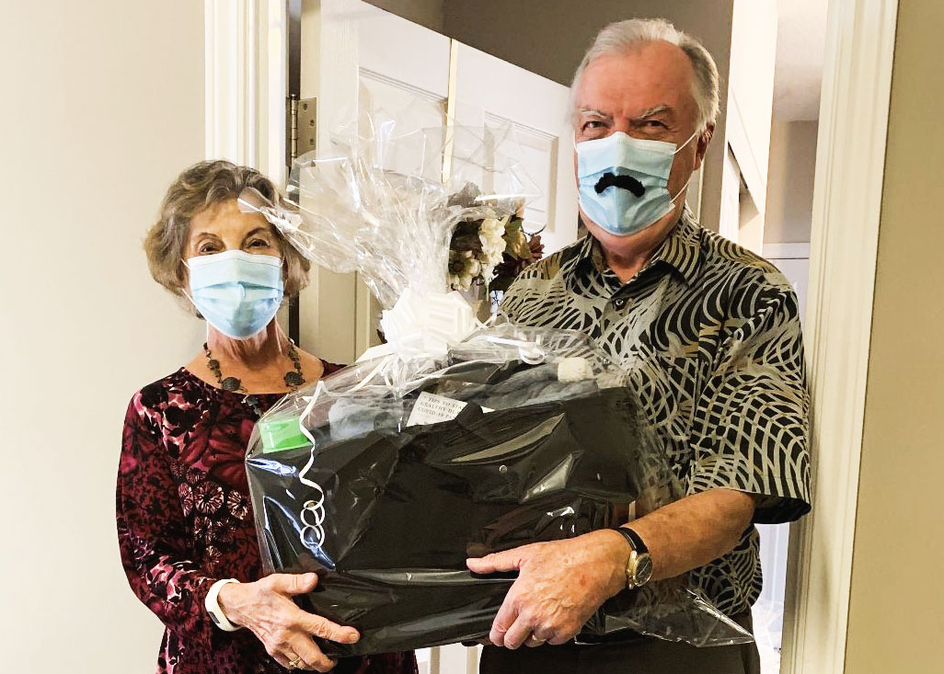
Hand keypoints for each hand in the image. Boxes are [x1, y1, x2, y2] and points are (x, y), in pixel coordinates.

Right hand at [217, 573, 358, 670]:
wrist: (239, 606)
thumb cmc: (260, 593)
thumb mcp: (278, 581)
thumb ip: (297, 581)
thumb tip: (315, 579)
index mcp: (291, 618)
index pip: (320, 628)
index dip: (339, 634)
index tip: (353, 637)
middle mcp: (286, 635)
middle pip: (312, 657)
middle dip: (328, 662)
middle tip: (338, 658)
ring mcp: (278, 646)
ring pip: (301, 664)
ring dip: (315, 665)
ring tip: (326, 659)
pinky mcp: (272, 651)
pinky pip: (289, 664)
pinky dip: (300, 664)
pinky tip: (306, 657)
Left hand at [466, 530, 628, 648]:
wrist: (594, 564)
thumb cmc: (564, 557)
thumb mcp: (525, 554)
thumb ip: (495, 562)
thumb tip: (474, 563)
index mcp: (519, 597)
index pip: (499, 629)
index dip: (496, 633)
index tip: (497, 633)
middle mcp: (533, 615)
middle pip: (513, 642)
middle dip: (512, 637)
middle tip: (516, 627)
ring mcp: (551, 625)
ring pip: (533, 642)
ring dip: (532, 634)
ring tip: (538, 616)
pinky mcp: (567, 631)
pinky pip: (552, 641)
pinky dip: (551, 633)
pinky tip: (553, 617)